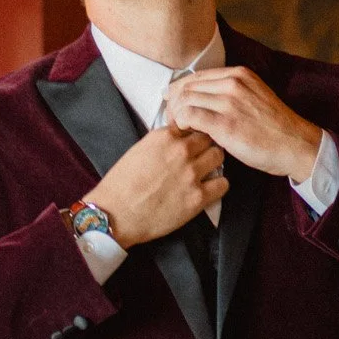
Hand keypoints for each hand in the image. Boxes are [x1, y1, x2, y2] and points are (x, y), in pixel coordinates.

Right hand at [86, 126, 227, 249]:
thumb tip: (178, 140)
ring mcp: (191, 173)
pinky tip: (209, 188)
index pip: (192, 124)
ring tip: (205, 171)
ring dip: (213, 162)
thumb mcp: (139, 150)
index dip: (192, 134)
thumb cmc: (121, 185)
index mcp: (164, 136)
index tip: (191, 142)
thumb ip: (162, 142)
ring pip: (218, 156)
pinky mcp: (198, 197)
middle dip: (205, 145)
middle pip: (208, 138)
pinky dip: (218, 185)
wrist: (115, 214)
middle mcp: (181, 151)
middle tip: (201, 156)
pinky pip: (223, 184)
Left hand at [163, 66, 321, 183]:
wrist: (295, 144)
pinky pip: (190, 117)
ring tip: (176, 127)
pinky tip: (184, 132)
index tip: (173, 101)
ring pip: (186, 100)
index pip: (198, 76)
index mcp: (240, 75)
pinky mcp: (225, 124)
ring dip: (175, 114)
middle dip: (174, 102)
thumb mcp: (255, 96)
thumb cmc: (275, 127)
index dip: (180, 89)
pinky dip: (181, 124)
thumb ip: (231, 93)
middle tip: (170, 117)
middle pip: (188, 86)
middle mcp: (233, 84)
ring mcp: (229, 103)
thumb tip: (202, 99)